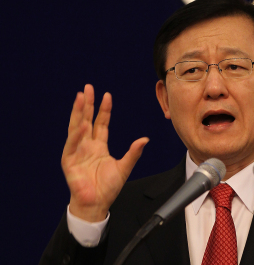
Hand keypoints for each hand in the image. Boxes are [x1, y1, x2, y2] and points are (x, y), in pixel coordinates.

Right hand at [62, 84, 148, 221]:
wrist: (97, 204)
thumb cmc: (108, 187)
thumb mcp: (124, 167)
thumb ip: (134, 153)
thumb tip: (145, 139)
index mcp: (99, 146)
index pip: (101, 123)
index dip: (103, 110)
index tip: (107, 95)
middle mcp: (87, 146)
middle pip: (86, 120)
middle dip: (87, 104)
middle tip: (88, 87)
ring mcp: (77, 152)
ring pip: (76, 128)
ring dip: (78, 112)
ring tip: (80, 97)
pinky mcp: (69, 162)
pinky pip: (72, 145)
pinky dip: (77, 135)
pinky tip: (82, 125)